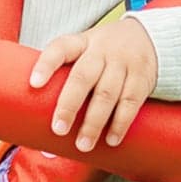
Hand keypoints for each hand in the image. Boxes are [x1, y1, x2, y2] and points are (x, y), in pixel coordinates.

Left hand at [28, 13, 159, 153]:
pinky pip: (130, 102)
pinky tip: (111, 139)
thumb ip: (66, 83)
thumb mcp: (85, 54)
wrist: (147, 37)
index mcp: (81, 43)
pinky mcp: (142, 77)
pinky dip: (120, 123)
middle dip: (69, 105)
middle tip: (58, 130)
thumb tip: (46, 139)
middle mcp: (101, 50)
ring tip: (83, 144)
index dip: (46, 65)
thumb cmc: (103, 56)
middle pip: (82, 77)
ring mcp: (123, 63)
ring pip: (106, 93)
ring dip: (94, 122)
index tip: (34, 83)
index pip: (60, 48)